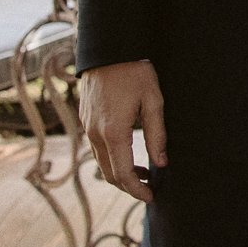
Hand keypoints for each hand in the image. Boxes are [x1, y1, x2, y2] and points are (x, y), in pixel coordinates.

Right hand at [79, 59, 166, 202]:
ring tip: (143, 172)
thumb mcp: (153, 101)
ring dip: (119, 172)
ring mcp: (87, 127)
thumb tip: (162, 163)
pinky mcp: (85, 119)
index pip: (122, 174)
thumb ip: (157, 135)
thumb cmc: (134, 72)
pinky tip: (127, 152)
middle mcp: (95, 134)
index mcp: (113, 133)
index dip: (137, 190)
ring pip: (100, 162)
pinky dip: (110, 158)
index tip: (151, 197)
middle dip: (128, 186)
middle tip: (148, 189)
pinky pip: (95, 148)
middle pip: (108, 173)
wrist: (108, 49)